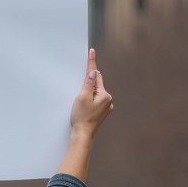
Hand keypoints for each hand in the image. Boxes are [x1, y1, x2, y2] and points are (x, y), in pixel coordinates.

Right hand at [56, 48, 111, 181]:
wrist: (83, 135)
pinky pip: (96, 100)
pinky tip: (83, 106)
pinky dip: (90, 99)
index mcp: (104, 95)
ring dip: (88, 92)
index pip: (96, 75)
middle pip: (97, 84)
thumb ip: (88, 83)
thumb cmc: (81, 117)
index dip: (92, 63)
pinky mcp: (102, 112)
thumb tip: (93, 72)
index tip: (91, 52)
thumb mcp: (82, 97)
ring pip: (96, 93)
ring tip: (80, 102)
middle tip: (80, 90)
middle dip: (89, 83)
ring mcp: (106, 107)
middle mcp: (108, 100)